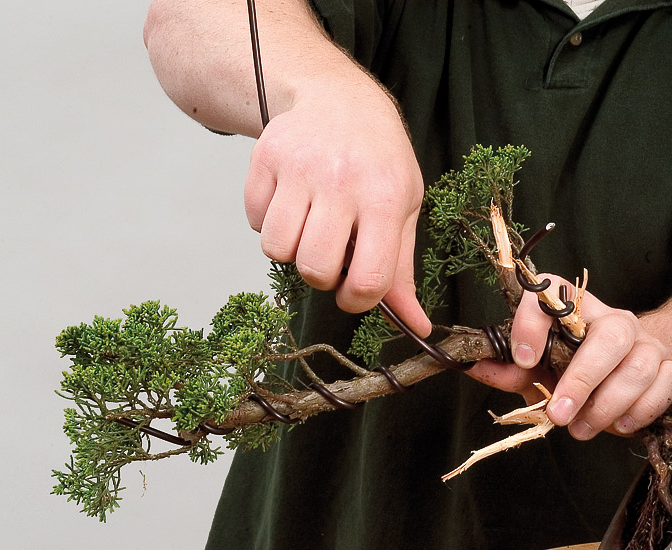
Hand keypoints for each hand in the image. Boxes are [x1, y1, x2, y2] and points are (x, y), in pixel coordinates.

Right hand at [244, 78, 431, 337]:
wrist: (340, 100)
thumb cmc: (379, 163)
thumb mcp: (404, 210)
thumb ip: (402, 272)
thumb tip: (418, 328)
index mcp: (386, 198)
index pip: (371, 279)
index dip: (357, 301)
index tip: (354, 291)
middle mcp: (342, 180)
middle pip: (314, 269)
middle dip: (320, 277)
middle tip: (330, 253)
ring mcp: (299, 167)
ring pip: (276, 249)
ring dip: (291, 250)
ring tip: (309, 226)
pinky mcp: (264, 158)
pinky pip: (253, 221)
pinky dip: (267, 223)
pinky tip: (289, 202)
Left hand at [467, 275, 671, 439]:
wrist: (638, 367)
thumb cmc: (576, 367)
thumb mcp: (539, 368)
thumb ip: (510, 370)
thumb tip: (475, 367)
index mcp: (574, 308)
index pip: (554, 292)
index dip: (534, 322)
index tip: (522, 360)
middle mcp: (613, 318)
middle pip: (610, 337)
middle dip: (582, 381)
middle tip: (559, 415)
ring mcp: (646, 342)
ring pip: (637, 368)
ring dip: (606, 406)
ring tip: (580, 428)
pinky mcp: (671, 366)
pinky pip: (663, 387)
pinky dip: (639, 412)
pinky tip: (618, 425)